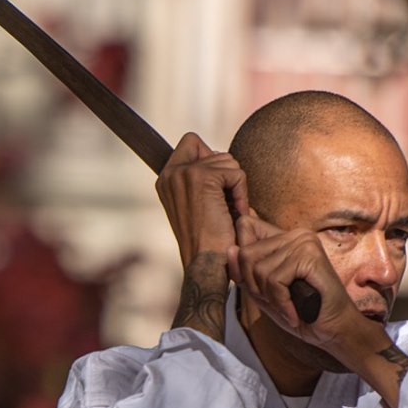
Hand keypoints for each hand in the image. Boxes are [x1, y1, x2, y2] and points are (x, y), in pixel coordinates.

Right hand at [156, 133, 247, 276]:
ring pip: (227, 160)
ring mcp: (184, 173)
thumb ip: (198, 181)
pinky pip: (236, 173)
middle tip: (224, 202)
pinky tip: (234, 214)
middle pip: (212, 149)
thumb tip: (218, 156)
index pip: (191, 143)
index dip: (211, 160)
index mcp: (165, 180)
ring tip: (228, 212)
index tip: (217, 188)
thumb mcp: (196, 206)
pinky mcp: (201, 177)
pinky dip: (242, 194)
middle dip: (225, 174)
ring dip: (235, 187)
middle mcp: (170, 173)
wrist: (205, 265)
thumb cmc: (207, 243)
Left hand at [232, 211, 379, 354]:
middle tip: (275, 302)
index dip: (240, 261)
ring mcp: (304, 243)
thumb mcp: (262, 293)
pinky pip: (275, 280)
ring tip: (287, 307)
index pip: (244, 227)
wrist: (334, 330)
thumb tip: (229, 248)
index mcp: (284, 237)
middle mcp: (295, 234)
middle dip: (253, 285)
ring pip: (258, 269)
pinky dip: (280, 303)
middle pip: (245, 252)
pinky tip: (293, 312)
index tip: (258, 286)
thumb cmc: (300, 312)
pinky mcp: (310, 257)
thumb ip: (244, 272)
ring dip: (269, 297)